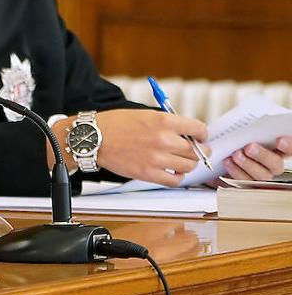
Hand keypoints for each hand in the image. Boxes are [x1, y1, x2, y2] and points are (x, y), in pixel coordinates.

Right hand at [85, 109, 207, 186]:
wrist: (92, 138)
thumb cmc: (114, 124)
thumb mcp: (144, 114)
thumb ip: (167, 123)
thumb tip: (185, 133)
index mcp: (164, 121)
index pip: (199, 129)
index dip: (202, 134)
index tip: (200, 137)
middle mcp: (164, 140)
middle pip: (197, 151)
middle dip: (198, 151)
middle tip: (194, 151)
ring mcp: (157, 158)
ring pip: (188, 166)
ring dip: (187, 164)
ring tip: (180, 161)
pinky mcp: (148, 174)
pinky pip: (175, 180)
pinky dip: (176, 177)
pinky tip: (171, 171)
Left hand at [219, 137, 291, 181]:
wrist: (220, 151)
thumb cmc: (238, 139)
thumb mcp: (247, 131)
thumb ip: (254, 130)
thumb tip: (254, 125)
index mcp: (279, 150)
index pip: (290, 149)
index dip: (289, 146)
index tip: (280, 140)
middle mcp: (273, 165)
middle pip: (276, 164)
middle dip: (263, 155)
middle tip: (249, 147)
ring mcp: (261, 176)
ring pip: (261, 176)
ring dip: (247, 164)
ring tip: (236, 154)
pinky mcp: (247, 184)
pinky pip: (244, 182)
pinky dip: (235, 171)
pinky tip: (228, 161)